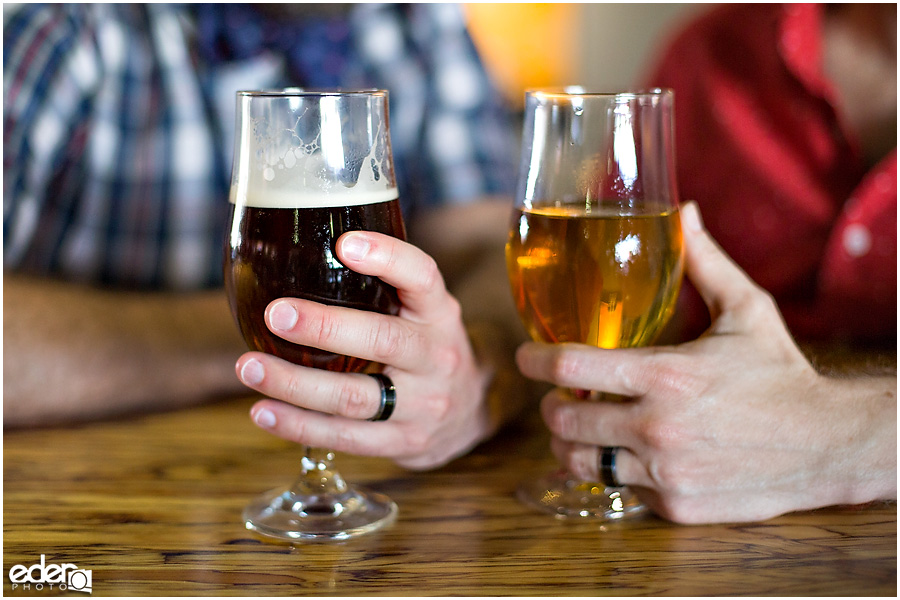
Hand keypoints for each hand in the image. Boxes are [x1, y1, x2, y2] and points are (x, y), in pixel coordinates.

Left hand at [234, 231, 493, 469]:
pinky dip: (299, 426)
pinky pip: (346, 437)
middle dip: (325, 328)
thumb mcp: (423, 311)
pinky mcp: (403, 442)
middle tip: (276, 315)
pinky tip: (263, 412)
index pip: (423, 277)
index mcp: (440, 314)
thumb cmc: (426, 348)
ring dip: (296, 384)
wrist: (468, 412)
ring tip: (250, 367)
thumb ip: (383, 287)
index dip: (388, 258)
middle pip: (382, 341)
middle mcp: (436, 357)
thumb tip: (302, 248)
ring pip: (354, 397)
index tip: (344, 244)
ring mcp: (422, 405)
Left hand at [515, 202, 896, 522]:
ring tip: (582, 429)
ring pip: (581, 463)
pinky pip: (621, 489)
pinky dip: (617, 470)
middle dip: (551, 407)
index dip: (536, 360)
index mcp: (666, 375)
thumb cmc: (780, 373)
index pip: (572, 368)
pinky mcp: (675, 505)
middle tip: (560, 398)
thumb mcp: (746, 311)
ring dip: (571, 445)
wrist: (827, 445)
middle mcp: (658, 427)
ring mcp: (664, 472)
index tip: (526, 355)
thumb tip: (683, 212)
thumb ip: (704, 263)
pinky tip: (631, 453)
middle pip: (563, 423)